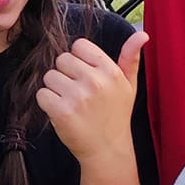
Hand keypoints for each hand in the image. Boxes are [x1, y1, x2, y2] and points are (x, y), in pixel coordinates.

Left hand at [35, 29, 144, 161]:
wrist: (107, 150)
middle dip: (65, 74)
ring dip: (55, 89)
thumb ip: (131, 58)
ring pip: (49, 77)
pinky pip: (41, 95)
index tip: (84, 75)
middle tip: (76, 92)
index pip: (79, 45)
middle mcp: (94, 81)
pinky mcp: (61, 111)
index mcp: (110, 71)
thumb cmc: (116, 115)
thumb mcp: (129, 86)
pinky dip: (47, 103)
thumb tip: (142, 34)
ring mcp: (77, 96)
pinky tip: (61, 112)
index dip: (78, 60)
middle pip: (61, 59)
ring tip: (70, 103)